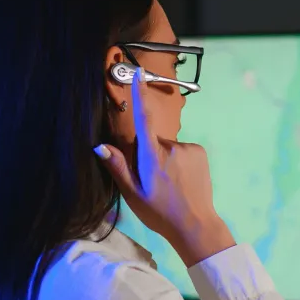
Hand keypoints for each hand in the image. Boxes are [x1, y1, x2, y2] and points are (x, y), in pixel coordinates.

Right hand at [95, 69, 233, 265]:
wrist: (195, 225)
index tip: (137, 74)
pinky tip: (180, 181)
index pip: (144, 120)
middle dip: (148, 155)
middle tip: (152, 181)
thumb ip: (117, 167)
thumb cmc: (159, 213)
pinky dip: (178, 161)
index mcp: (152, 156)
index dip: (139, 95)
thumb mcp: (133, 194)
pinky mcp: (199, 152)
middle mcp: (171, 147)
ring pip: (167, 147)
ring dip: (165, 160)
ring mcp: (188, 148)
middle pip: (152, 141)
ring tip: (168, 185)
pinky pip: (181, 151)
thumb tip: (100, 146)